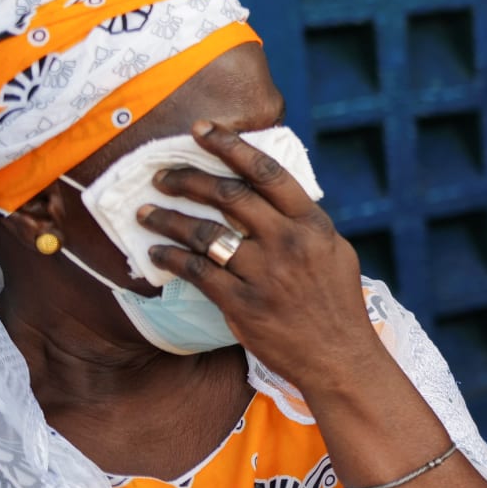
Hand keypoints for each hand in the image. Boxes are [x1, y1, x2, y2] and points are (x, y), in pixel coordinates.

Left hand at [140, 121, 375, 390]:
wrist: (340, 357)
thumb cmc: (336, 304)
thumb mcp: (332, 251)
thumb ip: (301, 223)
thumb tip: (266, 197)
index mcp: (312, 224)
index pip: (267, 172)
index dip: (231, 146)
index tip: (201, 130)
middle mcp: (288, 242)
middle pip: (229, 196)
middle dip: (188, 179)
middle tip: (161, 175)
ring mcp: (265, 274)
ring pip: (205, 234)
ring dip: (169, 219)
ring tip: (146, 212)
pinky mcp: (243, 305)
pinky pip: (197, 273)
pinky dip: (171, 259)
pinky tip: (155, 254)